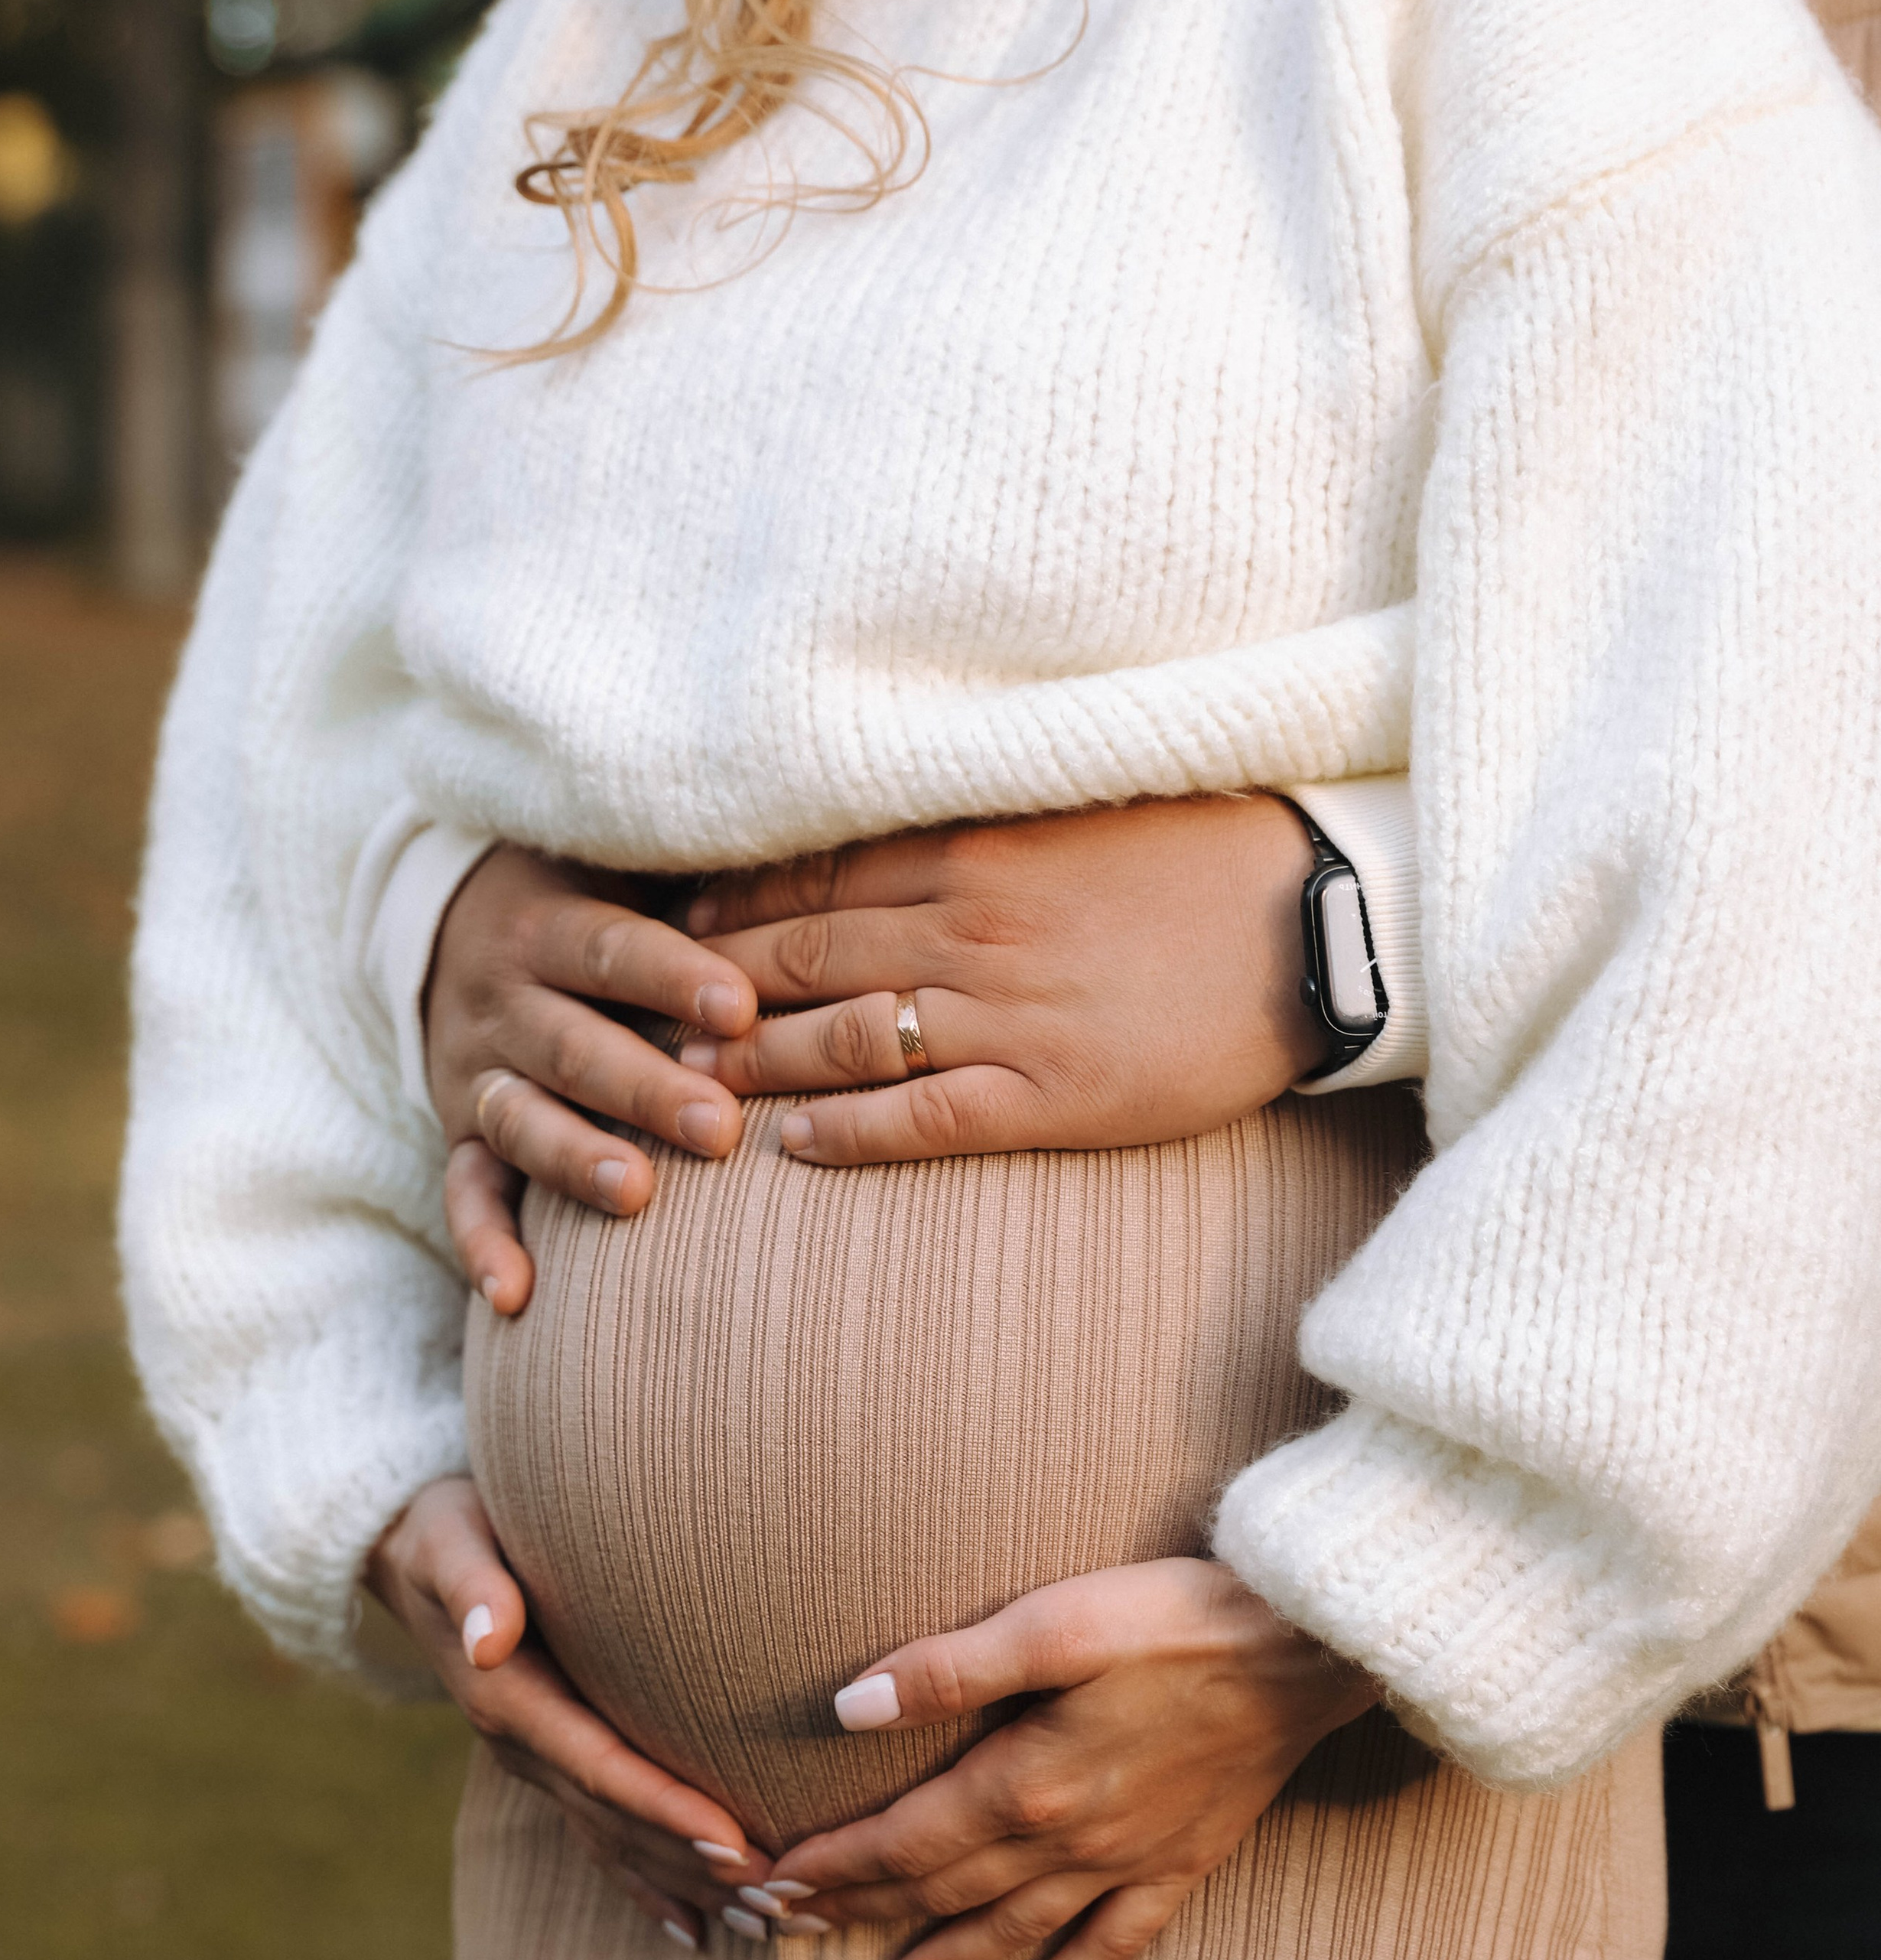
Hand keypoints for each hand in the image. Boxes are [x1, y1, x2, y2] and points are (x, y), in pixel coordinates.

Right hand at [365, 1475, 780, 1946]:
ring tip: (767, 1926)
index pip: (601, 1767)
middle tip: (782, 1902)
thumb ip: (472, 1585)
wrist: (406, 1551)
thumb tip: (489, 1637)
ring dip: (690, 1888)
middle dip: (699, 1867)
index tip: (734, 1843)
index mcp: (509, 1702)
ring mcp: (536, 1764)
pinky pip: (602, 1838)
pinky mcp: (551, 1762)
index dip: (667, 1810)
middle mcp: (523, 1748)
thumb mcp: (450, 1542)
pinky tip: (695, 1931)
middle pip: (621, 1824)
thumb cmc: (447, 1529)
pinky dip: (649, 1886)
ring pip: (619, 1844)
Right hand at [427, 847, 760, 1312]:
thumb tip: (823, 881)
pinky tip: (514, 1295)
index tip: (741, 1007)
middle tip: (719, 1127)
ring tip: (635, 1192)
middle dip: (644, 1088)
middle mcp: (503, 1000)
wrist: (455, 919)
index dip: (674, 977)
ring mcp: (476, 1072)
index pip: (611, 949)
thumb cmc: (593, 898)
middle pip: (572, 1047)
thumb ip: (703, 886)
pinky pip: (464, 1191)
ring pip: (520, 1120)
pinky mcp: (458, 1132)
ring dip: (573, 1159)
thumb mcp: (627, 870)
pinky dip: (483, 1244)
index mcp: (547, 927)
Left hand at [678, 795, 1322, 1165]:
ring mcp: (1010, 1015)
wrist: (1323, 926)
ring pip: (843, 1042)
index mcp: (978, 845)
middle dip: (709, 986)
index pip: (815, 873)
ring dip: (754, 1065)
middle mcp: (975, 926)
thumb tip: (888, 828)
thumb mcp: (1080, 810)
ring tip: (684, 1086)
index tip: (666, 920)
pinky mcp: (1055, 1095)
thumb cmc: (1206, 858)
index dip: (728, 901)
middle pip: (804, 956)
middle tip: (636, 1011)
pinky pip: (926, 1119)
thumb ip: (979, 822)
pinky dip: (850, 1134)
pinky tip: (794, 1149)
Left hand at [754, 1559, 1375, 1959]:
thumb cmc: (1176, 1617)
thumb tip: (845, 1708)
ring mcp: (1127, 1862)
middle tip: (790, 1941)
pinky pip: (1113, 1947)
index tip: (769, 1885)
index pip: (903, 1838)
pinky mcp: (1181, 1865)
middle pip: (942, 1890)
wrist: (1307, 1649)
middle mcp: (1069, 1839)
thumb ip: (947, 1670)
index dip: (832, 1864)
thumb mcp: (1053, 1622)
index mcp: (1027, 1780)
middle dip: (860, 1914)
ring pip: (1013, 1931)